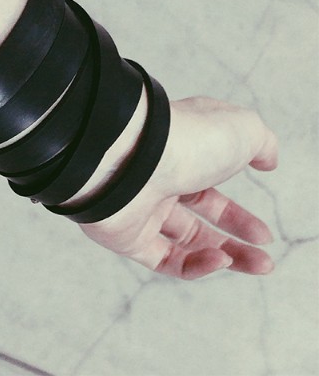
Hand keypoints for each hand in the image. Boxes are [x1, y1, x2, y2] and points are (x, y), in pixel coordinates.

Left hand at [79, 96, 278, 279]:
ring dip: (226, 257)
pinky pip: (164, 260)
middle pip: (200, 220)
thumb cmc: (188, 137)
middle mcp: (160, 183)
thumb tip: (268, 160)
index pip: (210, 190)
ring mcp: (143, 210)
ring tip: (261, 265)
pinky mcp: (128, 236)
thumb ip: (261, 144)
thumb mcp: (243, 130)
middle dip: (237, 241)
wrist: (133, 155)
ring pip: (186, 244)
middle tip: (265, 259)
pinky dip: (197, 266)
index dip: (238, 215)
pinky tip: (221, 260)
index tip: (264, 232)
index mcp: (182, 157)